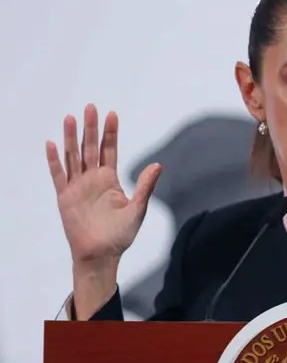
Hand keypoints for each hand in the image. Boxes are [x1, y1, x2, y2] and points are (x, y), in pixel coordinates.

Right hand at [46, 104, 161, 263]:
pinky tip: (52, 143)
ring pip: (73, 156)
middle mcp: (93, 179)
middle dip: (90, 128)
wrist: (101, 254)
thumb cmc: (120, 235)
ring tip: (70, 117)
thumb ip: (145, 186)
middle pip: (90, 148)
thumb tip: (158, 165)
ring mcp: (77, 187)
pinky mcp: (65, 197)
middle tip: (90, 107)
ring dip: (71, 138)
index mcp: (110, 180)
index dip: (110, 133)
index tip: (111, 114)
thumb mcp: (137, 209)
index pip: (109, 150)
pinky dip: (54, 160)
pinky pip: (58, 175)